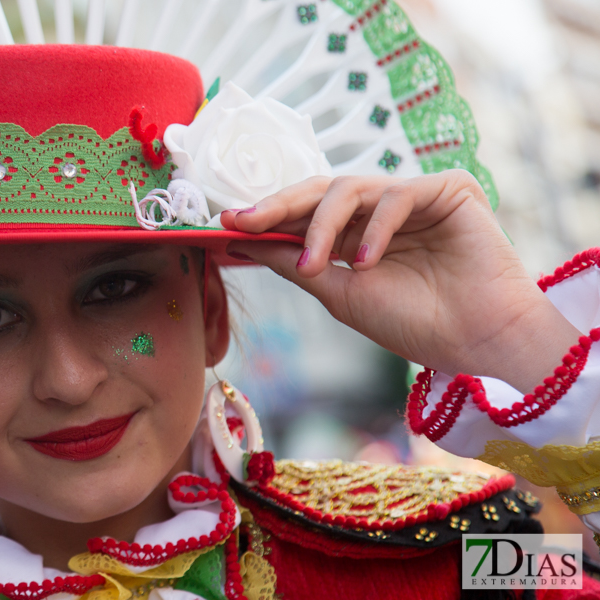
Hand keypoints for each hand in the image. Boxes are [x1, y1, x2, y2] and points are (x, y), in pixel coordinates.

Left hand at [222, 170, 582, 391]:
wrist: (478, 342)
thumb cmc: (414, 322)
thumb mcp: (338, 293)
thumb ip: (294, 263)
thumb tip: (241, 242)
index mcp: (354, 233)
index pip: (302, 214)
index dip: (264, 217)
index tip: (223, 226)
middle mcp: (380, 210)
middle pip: (319, 191)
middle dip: (277, 206)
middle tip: (242, 221)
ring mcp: (413, 196)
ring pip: (350, 188)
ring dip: (323, 226)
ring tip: (315, 265)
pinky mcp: (448, 189)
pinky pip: (396, 195)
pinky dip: (375, 228)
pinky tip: (366, 263)